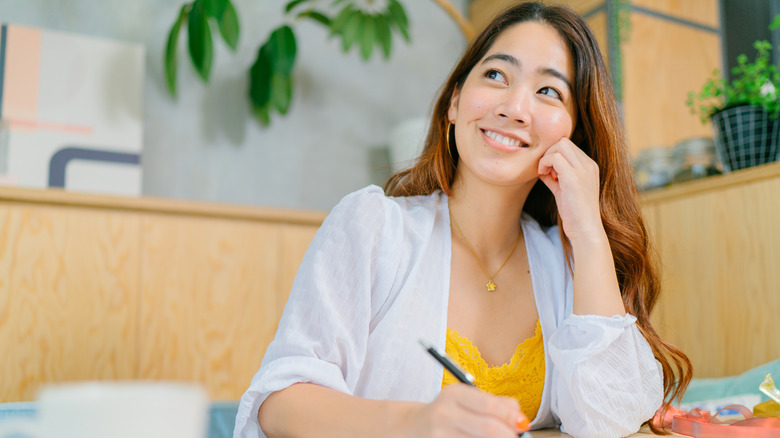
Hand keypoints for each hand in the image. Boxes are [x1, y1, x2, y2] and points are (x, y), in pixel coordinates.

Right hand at [405, 384, 527, 437]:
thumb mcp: (468, 400)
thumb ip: (497, 404)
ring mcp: (440, 435)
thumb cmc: (451, 412)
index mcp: (454, 394)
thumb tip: (521, 420)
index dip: (510, 417)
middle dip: (509, 436)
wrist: (416, 426)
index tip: (522, 424)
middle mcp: (444, 414)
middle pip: (488, 428)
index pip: (488, 405)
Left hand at [537, 137, 603, 242]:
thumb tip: (542, 170)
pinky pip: (554, 158)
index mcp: (589, 167)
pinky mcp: (574, 178)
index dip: (553, 155)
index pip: (568, 146)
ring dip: (546, 157)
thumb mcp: (564, 191)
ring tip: (544, 173)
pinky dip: (544, 164)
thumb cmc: (574, 214)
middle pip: (563, 142)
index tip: (548, 171)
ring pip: (559, 146)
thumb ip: (555, 178)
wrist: (585, 230)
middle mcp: (588, 165)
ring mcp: (583, 170)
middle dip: (549, 153)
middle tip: (544, 170)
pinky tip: (543, 176)